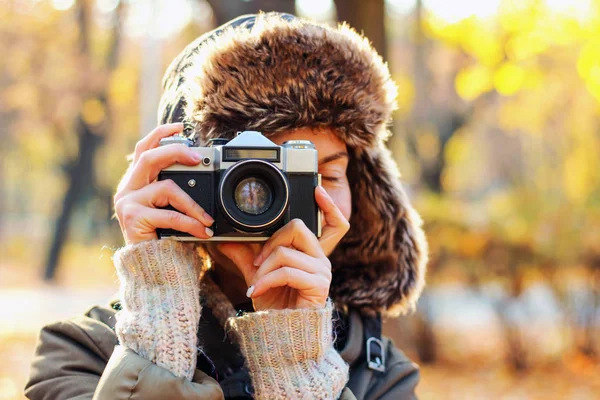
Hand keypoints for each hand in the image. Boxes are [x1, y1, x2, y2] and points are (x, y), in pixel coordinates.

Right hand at [113, 123, 214, 244]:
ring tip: (207, 219)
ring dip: (193, 203)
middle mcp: (127, 189)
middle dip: (176, 152)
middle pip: (149, 158)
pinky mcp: (133, 218)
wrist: (152, 270)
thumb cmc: (164, 239)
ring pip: (166, 187)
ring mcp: (127, 203)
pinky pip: (170, 214)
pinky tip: (202, 231)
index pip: (143, 149)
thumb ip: (176, 191)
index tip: (180, 126)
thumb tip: (200, 171)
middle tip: (198, 158)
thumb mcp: (170, 209)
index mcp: (135, 183)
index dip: (160, 134)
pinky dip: (191, 222)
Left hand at [218, 186, 349, 309]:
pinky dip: (266, 280)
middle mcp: (321, 259)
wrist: (280, 333)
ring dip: (264, 268)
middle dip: (271, 242)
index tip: (319, 190)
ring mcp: (322, 272)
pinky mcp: (318, 285)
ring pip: (286, 251)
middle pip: (300, 228)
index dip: (330, 206)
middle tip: (257, 261)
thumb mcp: (257, 274)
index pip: (334, 224)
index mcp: (311, 253)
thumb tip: (225, 239)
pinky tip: (257, 291)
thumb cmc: (275, 305)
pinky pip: (286, 271)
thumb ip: (246, 254)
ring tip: (256, 283)